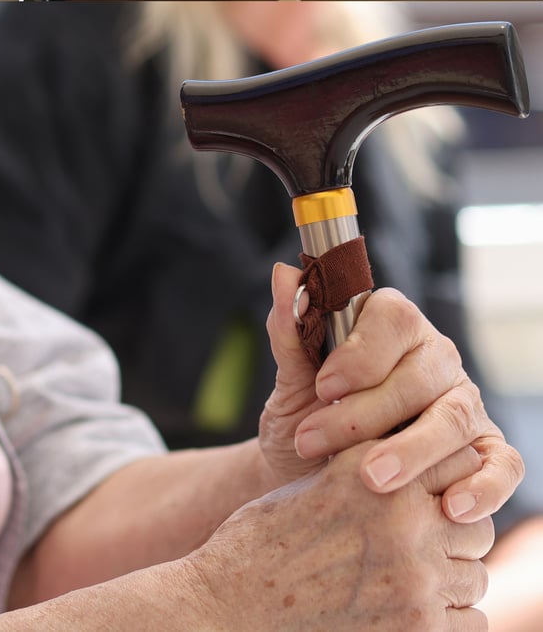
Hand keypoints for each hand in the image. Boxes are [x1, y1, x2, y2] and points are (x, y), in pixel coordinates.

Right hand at [188, 441, 492, 629]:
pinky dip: (446, 622)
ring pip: (473, 577)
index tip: (428, 504)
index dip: (446, 485)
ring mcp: (414, 575)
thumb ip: (364, 477)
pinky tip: (404, 614)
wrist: (224, 606)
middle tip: (414, 554)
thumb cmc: (256, 547)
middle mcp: (400, 516)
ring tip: (400, 587)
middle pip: (474, 525)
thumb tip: (413, 474)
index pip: (457, 462)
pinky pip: (471, 624)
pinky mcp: (417, 627)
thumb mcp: (308, 487)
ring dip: (447, 584)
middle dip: (451, 539)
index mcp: (371, 471)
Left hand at [259, 263, 523, 522]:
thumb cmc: (304, 420)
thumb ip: (289, 332)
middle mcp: (435, 361)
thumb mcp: (288, 382)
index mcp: (391, 330)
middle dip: (366, 413)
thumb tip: (283, 276)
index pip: (394, 318)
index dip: (360, 351)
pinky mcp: (484, 452)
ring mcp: (464, 405)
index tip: (322, 385)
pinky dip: (483, 486)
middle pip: (422, 375)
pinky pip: (501, 464)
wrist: (307, 478)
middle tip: (315, 442)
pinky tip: (449, 508)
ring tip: (370, 480)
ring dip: (412, 450)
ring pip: (455, 418)